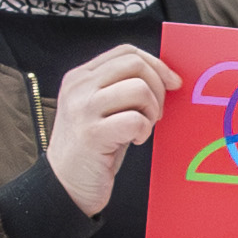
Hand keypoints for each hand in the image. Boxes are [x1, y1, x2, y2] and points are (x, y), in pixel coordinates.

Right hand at [44, 44, 173, 210]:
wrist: (65, 186)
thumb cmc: (92, 148)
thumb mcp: (100, 109)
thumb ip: (121, 88)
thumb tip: (164, 76)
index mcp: (80, 77)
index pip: (126, 52)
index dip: (156, 64)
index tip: (172, 83)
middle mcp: (78, 88)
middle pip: (135, 65)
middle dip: (158, 88)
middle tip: (155, 113)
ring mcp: (82, 109)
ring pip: (139, 89)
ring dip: (151, 111)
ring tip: (141, 128)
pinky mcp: (91, 134)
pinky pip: (136, 120)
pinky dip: (144, 131)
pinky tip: (134, 141)